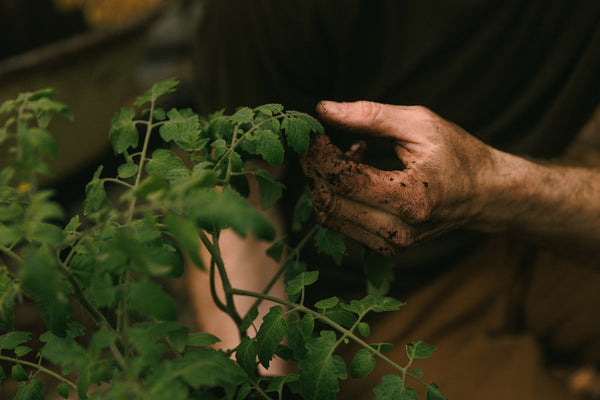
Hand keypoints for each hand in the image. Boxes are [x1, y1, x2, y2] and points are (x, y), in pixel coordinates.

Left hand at [300, 101, 498, 256]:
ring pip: (328, 215)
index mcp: (411, 198)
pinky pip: (341, 223)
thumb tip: (324, 110)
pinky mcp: (385, 247)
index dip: (318, 153)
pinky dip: (338, 196)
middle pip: (328, 201)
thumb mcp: (419, 124)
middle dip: (314, 168)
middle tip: (321, 139)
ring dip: (325, 182)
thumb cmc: (458, 154)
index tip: (313, 130)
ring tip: (350, 154)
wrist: (485, 194)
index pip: (343, 179)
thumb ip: (370, 116)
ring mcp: (390, 244)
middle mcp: (397, 230)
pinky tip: (357, 174)